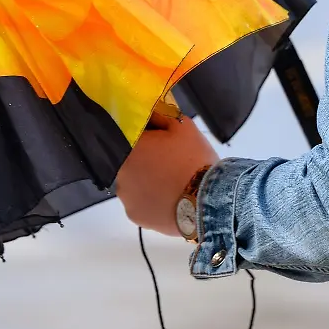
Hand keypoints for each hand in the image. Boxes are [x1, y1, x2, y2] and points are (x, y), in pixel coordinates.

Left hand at [115, 112, 217, 236]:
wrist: (209, 201)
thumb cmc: (194, 159)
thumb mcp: (182, 126)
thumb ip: (161, 115)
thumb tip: (150, 111)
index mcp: (128, 149)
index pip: (131, 137)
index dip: (147, 139)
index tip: (162, 142)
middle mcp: (119, 173)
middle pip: (131, 162)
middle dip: (146, 161)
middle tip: (170, 163)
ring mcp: (126, 198)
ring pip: (135, 185)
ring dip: (147, 182)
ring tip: (171, 185)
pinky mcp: (135, 217)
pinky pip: (141, 203)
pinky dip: (151, 201)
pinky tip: (168, 200)